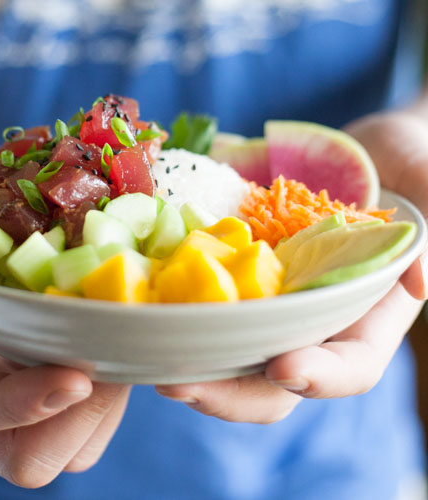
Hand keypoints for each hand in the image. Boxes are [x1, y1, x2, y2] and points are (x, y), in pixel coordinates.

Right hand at [0, 161, 128, 486]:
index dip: (20, 407)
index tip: (75, 379)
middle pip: (25, 455)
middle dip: (79, 421)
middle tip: (117, 361)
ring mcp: (0, 378)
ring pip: (65, 438)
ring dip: (106, 402)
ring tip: (126, 340)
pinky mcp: (30, 356)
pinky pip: (80, 393)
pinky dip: (110, 369)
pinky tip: (120, 321)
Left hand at [157, 110, 427, 419]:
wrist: (362, 147)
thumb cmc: (408, 164)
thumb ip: (427, 237)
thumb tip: (419, 281)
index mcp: (368, 318)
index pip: (350, 366)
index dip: (321, 375)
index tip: (284, 367)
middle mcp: (314, 321)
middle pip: (276, 380)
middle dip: (230, 390)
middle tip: (181, 383)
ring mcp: (270, 301)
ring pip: (230, 353)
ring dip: (191, 364)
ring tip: (149, 362)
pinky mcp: (234, 275)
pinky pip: (204, 302)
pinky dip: (174, 312)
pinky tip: (138, 310)